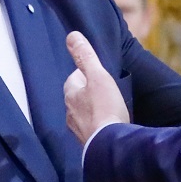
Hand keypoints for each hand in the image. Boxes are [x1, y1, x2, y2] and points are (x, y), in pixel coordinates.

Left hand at [63, 31, 129, 145]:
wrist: (111, 145)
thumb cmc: (105, 108)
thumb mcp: (98, 76)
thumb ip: (85, 57)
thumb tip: (71, 36)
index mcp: (70, 95)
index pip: (73, 78)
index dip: (85, 74)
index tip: (97, 74)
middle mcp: (70, 113)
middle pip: (77, 97)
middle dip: (88, 93)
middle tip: (105, 91)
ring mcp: (78, 130)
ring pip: (84, 115)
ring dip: (93, 111)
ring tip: (109, 109)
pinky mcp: (88, 143)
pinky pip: (92, 130)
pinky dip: (99, 126)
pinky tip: (110, 126)